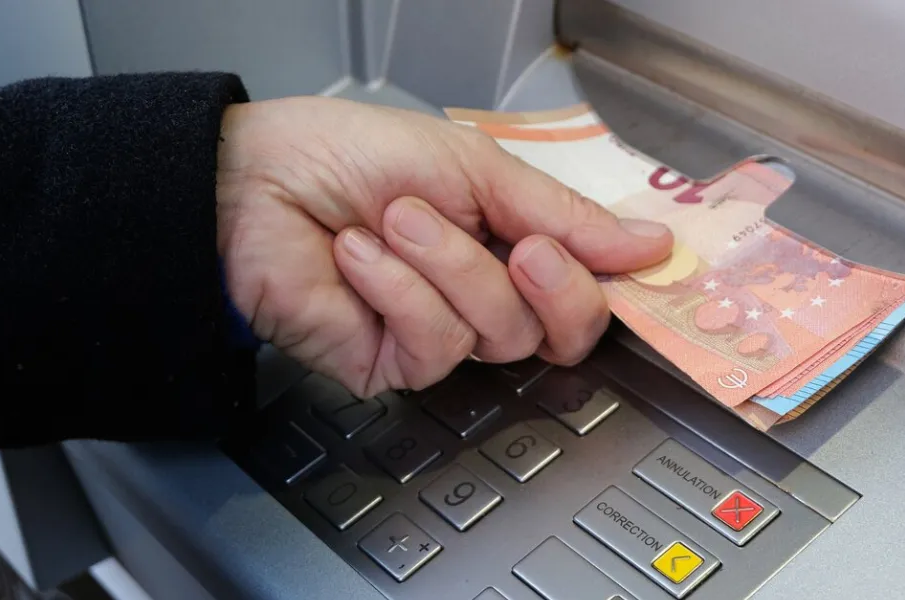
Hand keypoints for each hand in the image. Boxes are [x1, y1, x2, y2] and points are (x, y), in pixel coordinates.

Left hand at [216, 96, 672, 395]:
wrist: (255, 181)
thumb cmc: (351, 156)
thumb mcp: (475, 167)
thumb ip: (563, 214)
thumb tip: (648, 245)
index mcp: (509, 241)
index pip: (587, 288)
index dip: (606, 278)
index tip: (631, 255)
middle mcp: (482, 293)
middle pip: (563, 331)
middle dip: (550, 282)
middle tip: (519, 244)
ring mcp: (439, 333)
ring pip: (499, 333)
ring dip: (448, 263)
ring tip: (396, 220)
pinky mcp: (393, 364)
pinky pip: (435, 345)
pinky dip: (399, 290)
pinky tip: (360, 256)